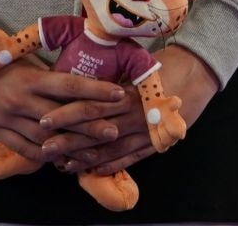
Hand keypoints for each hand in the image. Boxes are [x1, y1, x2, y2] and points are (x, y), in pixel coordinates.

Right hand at [0, 51, 127, 164]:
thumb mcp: (23, 61)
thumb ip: (48, 76)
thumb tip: (82, 84)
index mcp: (29, 78)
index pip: (69, 86)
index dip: (95, 91)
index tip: (117, 93)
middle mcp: (20, 101)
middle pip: (62, 117)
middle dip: (90, 125)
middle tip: (114, 130)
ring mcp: (9, 120)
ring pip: (46, 139)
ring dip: (72, 147)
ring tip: (95, 151)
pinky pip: (27, 150)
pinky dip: (47, 156)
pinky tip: (63, 159)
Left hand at [42, 45, 217, 176]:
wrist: (195, 74)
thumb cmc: (159, 66)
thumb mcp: (131, 68)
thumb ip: (107, 82)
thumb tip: (73, 83)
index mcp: (123, 93)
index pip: (88, 106)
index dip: (64, 115)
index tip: (42, 121)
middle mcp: (132, 114)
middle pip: (93, 130)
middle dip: (67, 141)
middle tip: (45, 149)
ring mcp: (143, 131)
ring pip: (109, 149)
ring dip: (84, 159)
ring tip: (63, 166)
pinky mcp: (154, 143)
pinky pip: (130, 158)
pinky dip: (110, 166)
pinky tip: (92, 171)